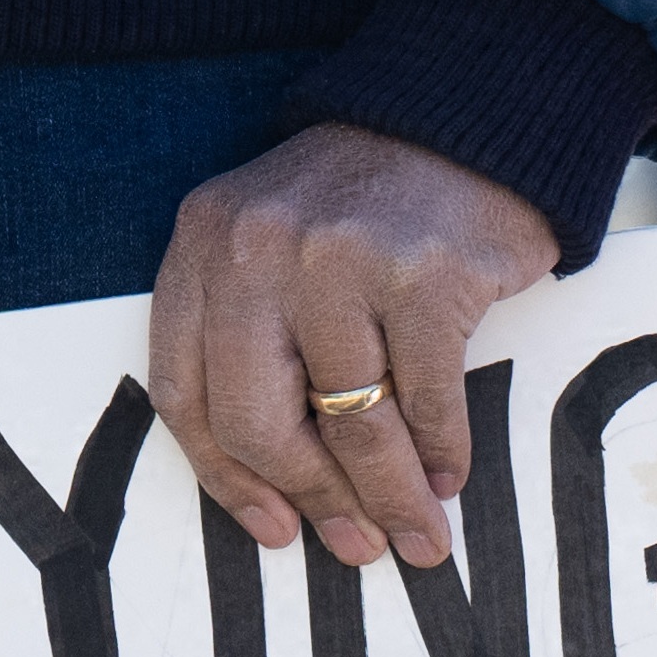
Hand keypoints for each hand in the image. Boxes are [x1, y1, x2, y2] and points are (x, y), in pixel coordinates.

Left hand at [146, 122, 556, 573]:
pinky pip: (425, 400)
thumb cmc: (371, 201)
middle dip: (310, 498)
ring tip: (415, 533)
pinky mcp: (424, 276)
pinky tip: (447, 477)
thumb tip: (281, 484)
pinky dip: (439, 453)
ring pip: (349, 423)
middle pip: (256, 422)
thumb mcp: (273, 243)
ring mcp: (340, 261)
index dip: (224, 478)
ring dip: (387, 495)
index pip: (182, 392)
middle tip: (352, 543)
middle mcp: (257, 249)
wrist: (474, 113)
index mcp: (203, 244)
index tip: (270, 526)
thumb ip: (251, 335)